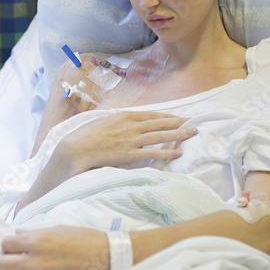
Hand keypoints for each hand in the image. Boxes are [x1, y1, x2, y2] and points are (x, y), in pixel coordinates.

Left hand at [0, 226, 109, 269]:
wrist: (107, 259)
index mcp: (39, 240)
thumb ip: (35, 232)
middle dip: (2, 259)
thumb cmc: (86, 239)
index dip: (8, 243)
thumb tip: (18, 235)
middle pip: (0, 264)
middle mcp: (35, 261)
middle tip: (11, 257)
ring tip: (22, 268)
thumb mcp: (60, 228)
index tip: (14, 244)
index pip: (6, 243)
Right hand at [58, 111, 197, 173]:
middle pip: (160, 123)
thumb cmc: (86, 135)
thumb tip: (124, 120)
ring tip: (192, 133)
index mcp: (124, 116)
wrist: (76, 148)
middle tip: (193, 122)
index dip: (166, 117)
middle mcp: (131, 126)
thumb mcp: (103, 121)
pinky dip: (166, 152)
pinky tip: (177, 153)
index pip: (151, 115)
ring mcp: (131, 140)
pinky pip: (152, 153)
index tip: (178, 117)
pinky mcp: (129, 154)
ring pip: (160, 136)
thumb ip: (117, 120)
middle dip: (178, 122)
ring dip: (178, 134)